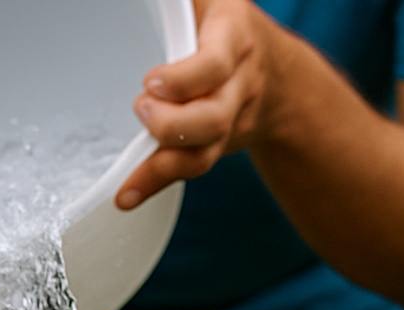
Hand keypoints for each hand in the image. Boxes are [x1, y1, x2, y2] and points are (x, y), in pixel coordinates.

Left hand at [116, 0, 281, 209]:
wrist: (277, 74)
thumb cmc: (221, 27)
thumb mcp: (207, 1)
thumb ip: (179, 3)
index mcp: (231, 35)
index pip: (215, 63)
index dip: (186, 80)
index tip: (151, 83)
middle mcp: (238, 79)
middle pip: (213, 117)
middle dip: (172, 125)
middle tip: (141, 108)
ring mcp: (230, 117)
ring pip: (204, 151)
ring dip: (162, 166)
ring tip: (127, 176)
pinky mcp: (215, 144)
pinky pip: (190, 166)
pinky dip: (155, 183)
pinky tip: (126, 197)